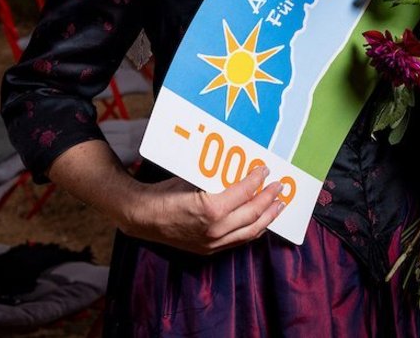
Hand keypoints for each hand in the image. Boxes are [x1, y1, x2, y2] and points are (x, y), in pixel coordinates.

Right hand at [120, 166, 285, 254]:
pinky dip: (253, 230)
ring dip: (268, 218)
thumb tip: (236, 168)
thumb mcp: (191, 179)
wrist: (141, 218)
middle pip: (252, 214)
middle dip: (269, 199)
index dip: (257, 180)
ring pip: (250, 232)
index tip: (265, 170)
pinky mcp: (209, 250)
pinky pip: (239, 241)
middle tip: (279, 186)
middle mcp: (214, 229)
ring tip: (278, 206)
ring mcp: (212, 243)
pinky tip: (261, 221)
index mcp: (210, 209)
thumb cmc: (163, 194)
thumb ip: (215, 179)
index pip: (244, 193)